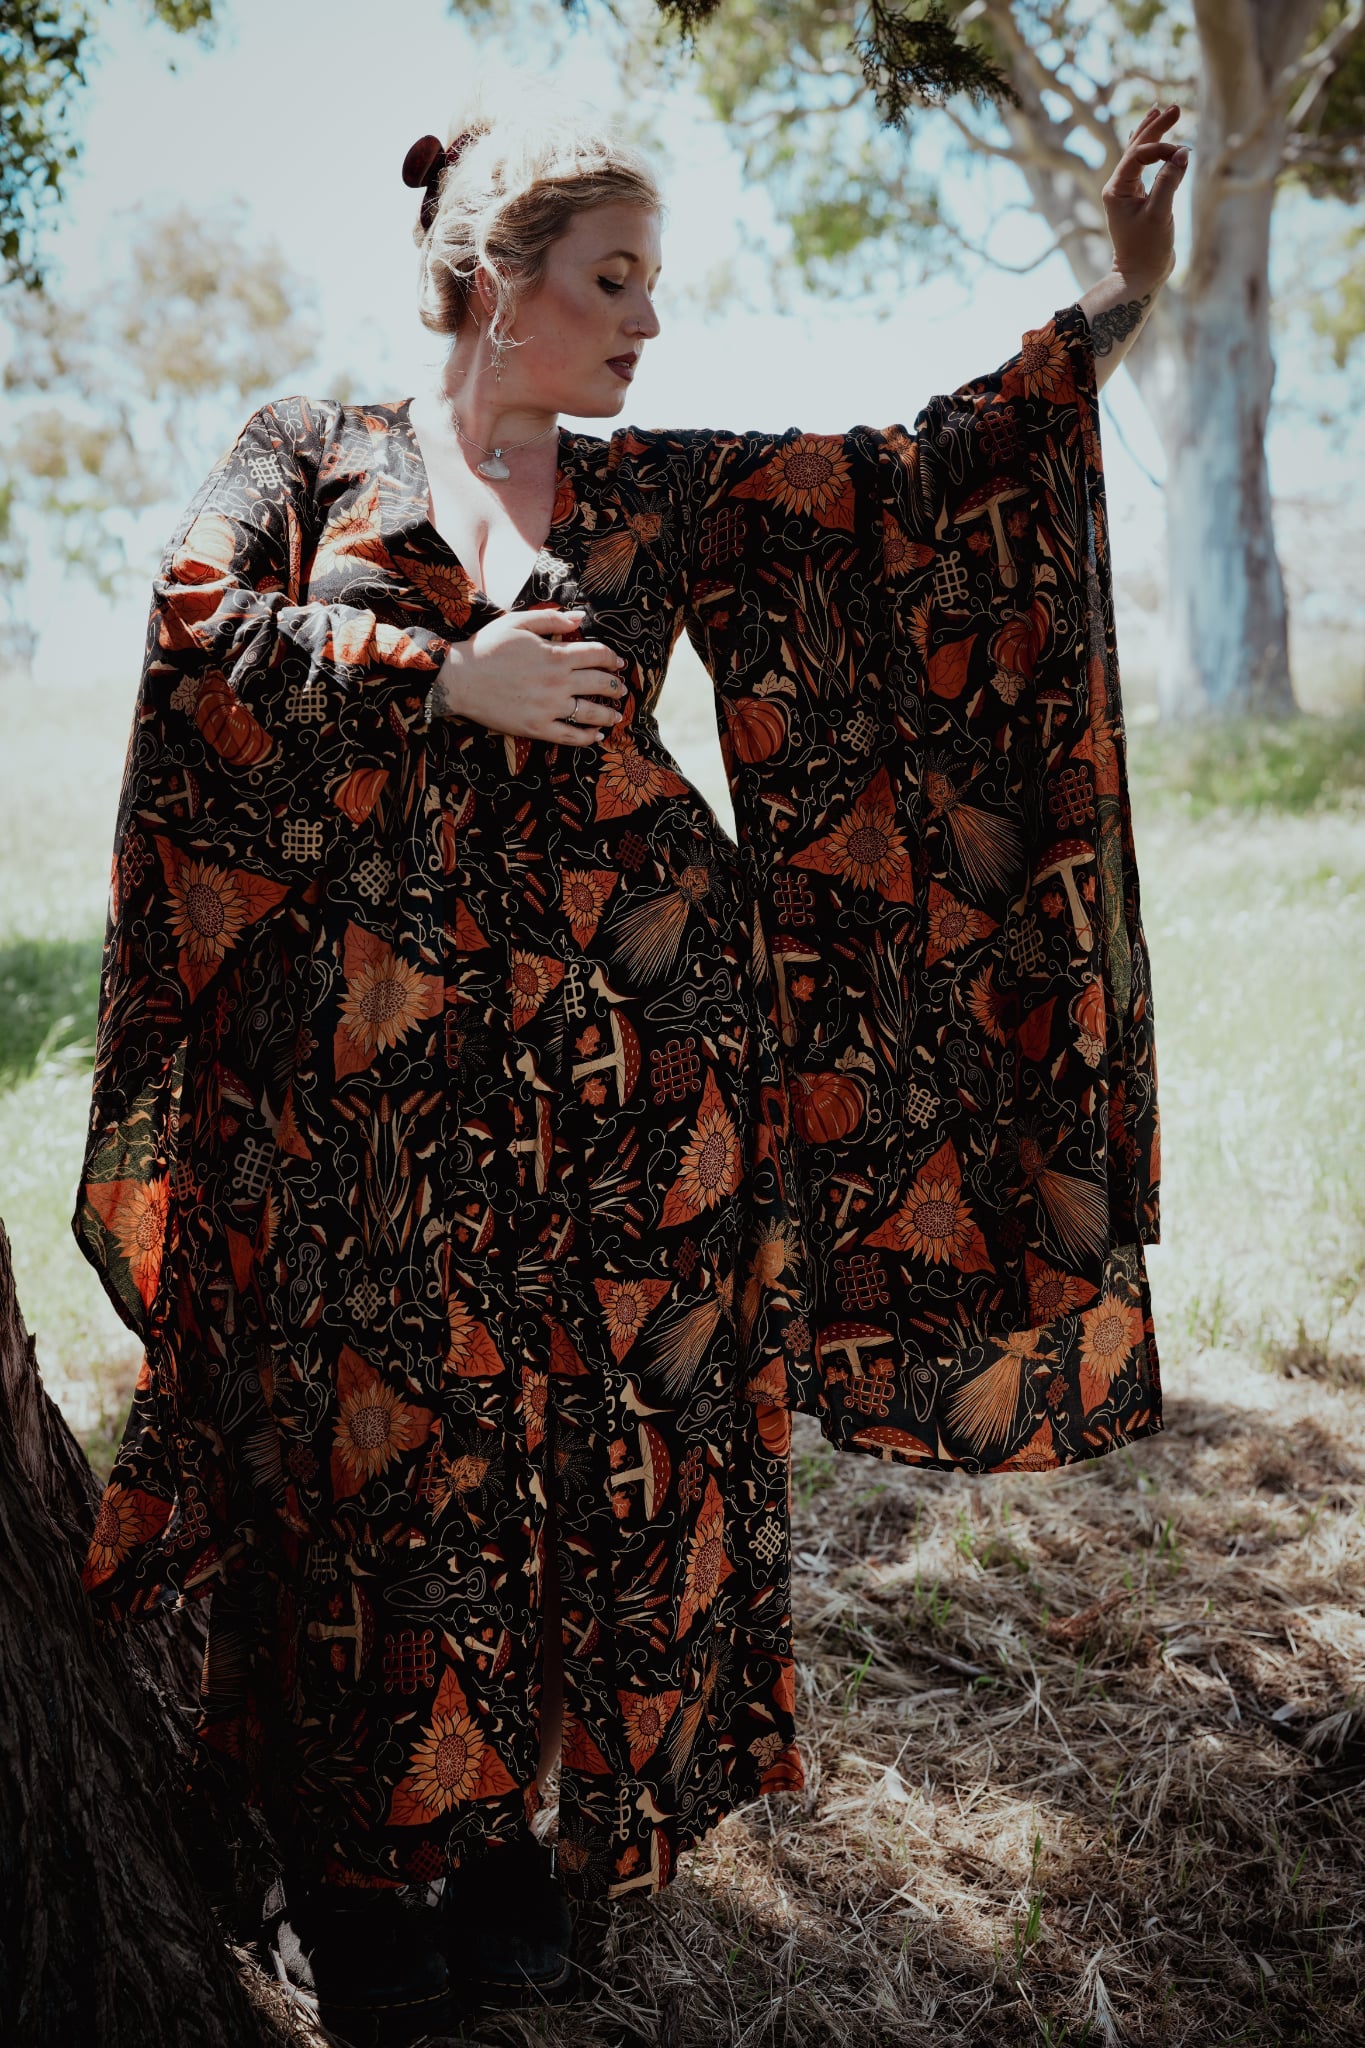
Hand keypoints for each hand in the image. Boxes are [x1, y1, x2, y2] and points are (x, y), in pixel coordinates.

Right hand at [432, 608, 627, 746]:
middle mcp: (557, 682)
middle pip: (600, 683)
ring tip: (617, 713)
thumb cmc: (487, 647)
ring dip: (609, 713)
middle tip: (621, 688)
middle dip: (616, 685)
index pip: (597, 655)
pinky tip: (597, 736)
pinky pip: (570, 736)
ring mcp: (549, 707)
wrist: (459, 679)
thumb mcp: (518, 622)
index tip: (619, 662)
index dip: (613, 658)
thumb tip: (581, 617)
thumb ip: (552, 619)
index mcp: (555, 655)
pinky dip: (588, 737)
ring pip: (591, 712)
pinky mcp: (537, 728)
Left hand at [1102, 103, 1188, 290]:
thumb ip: (1169, 181)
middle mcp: (1117, 187)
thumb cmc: (1148, 249)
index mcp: (1116, 189)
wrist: (1141, 275)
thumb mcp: (1160, 214)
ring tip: (1160, 111)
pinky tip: (1151, 138)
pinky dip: (1149, 151)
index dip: (1161, 148)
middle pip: (1135, 148)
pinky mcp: (1136, 198)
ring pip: (1137, 155)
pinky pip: (1141, 167)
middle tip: (1174, 107)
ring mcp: (1125, 192)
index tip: (1183, 154)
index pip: (1137, 154)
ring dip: (1150, 133)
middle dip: (1155, 127)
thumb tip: (1182, 152)